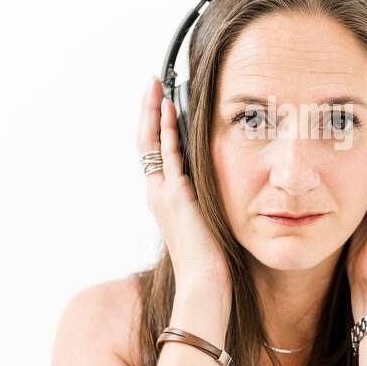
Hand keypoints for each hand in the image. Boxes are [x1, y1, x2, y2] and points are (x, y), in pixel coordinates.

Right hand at [137, 75, 231, 291]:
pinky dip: (166, 129)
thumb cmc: (211, 260)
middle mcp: (157, 192)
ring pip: (151, 142)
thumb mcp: (208, 221)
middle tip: (151, 82)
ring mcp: (163, 193)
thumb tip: (222, 185)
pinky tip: (169, 108)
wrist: (205, 283)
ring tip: (154, 85)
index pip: (154, 152)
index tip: (159, 99)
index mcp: (164, 198)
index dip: (154, 125)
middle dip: (147, 109)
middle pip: (145, 141)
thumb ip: (206, 200)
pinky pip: (168, 154)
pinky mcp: (176, 195)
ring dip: (152, 111)